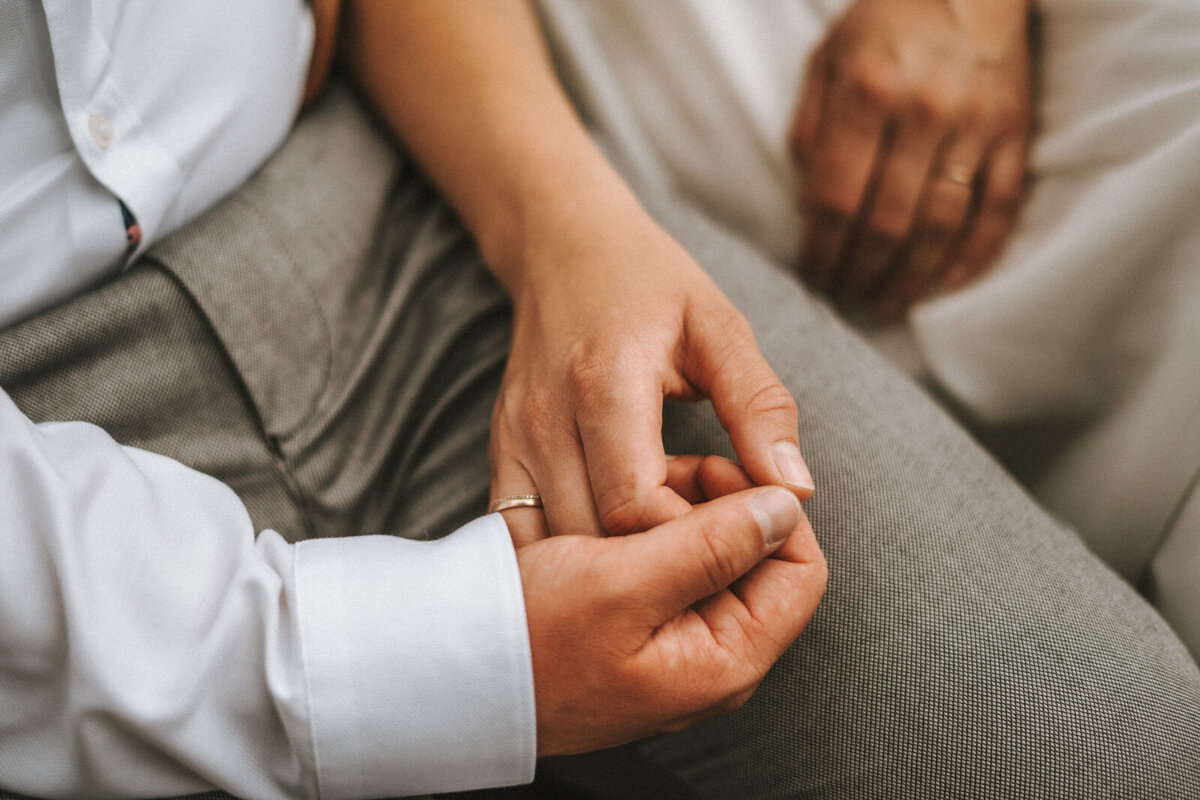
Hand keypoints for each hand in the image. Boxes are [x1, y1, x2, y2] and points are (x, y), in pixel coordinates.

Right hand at [490, 193, 813, 543]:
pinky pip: (524, 531)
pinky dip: (570, 554)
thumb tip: (795, 489)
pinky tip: (615, 544)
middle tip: (713, 562)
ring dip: (614, 566)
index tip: (740, 545)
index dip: (692, 543)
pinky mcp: (500, 453)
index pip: (637, 502)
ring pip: (555, 546)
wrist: (565, 246)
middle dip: (657, 566)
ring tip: (669, 553)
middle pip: (593, 535)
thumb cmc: (651, 283)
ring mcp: (513, 440)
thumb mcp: (720, 329)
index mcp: (604, 383)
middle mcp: (544, 420)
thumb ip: (759, 407)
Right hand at [506, 457, 826, 754]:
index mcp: (726, 659)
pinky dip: (645, 538)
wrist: (445, 666)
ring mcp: (671, 646)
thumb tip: (788, 504)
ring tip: (619, 503)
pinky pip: (665, 570)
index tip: (716, 470)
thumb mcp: (626, 583)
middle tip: (659, 477)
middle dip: (717, 509)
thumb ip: (716, 543)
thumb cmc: (527, 635)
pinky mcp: (637, 629)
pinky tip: (601, 528)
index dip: (768, 510)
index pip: (801, 570)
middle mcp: (707, 659)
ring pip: (708, 558)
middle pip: (756, 561)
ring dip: (676, 517)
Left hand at [789, 0, 1032, 319]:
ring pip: (941, 226)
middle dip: (860, 274)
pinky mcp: (1015, 131)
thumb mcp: (826, 59)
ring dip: (909, 278)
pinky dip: (973, 255)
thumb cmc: (885, 21)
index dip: (821, 251)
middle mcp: (923, 111)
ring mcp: (976, 124)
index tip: (812, 277)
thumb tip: (808, 209)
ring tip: (885, 304)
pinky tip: (944, 284)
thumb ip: (810, 131)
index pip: (835, 198)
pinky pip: (999, 208)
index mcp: (866, 91)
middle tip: (844, 300)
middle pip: (886, 223)